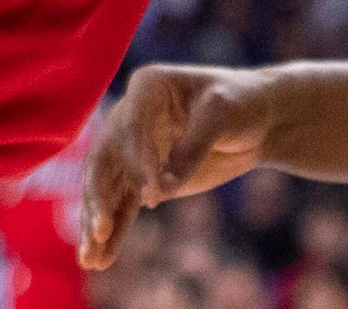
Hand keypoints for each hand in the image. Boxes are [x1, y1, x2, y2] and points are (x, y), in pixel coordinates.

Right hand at [78, 65, 276, 269]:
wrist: (258, 119)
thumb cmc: (241, 102)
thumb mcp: (222, 114)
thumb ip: (192, 147)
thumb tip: (161, 190)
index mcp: (147, 87)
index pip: (131, 127)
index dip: (137, 161)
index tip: (153, 196)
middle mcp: (130, 116)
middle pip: (103, 159)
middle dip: (98, 197)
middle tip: (101, 230)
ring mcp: (134, 150)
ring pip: (106, 189)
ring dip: (96, 222)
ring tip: (89, 258)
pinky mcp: (145, 178)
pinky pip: (123, 206)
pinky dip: (114, 232)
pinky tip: (100, 260)